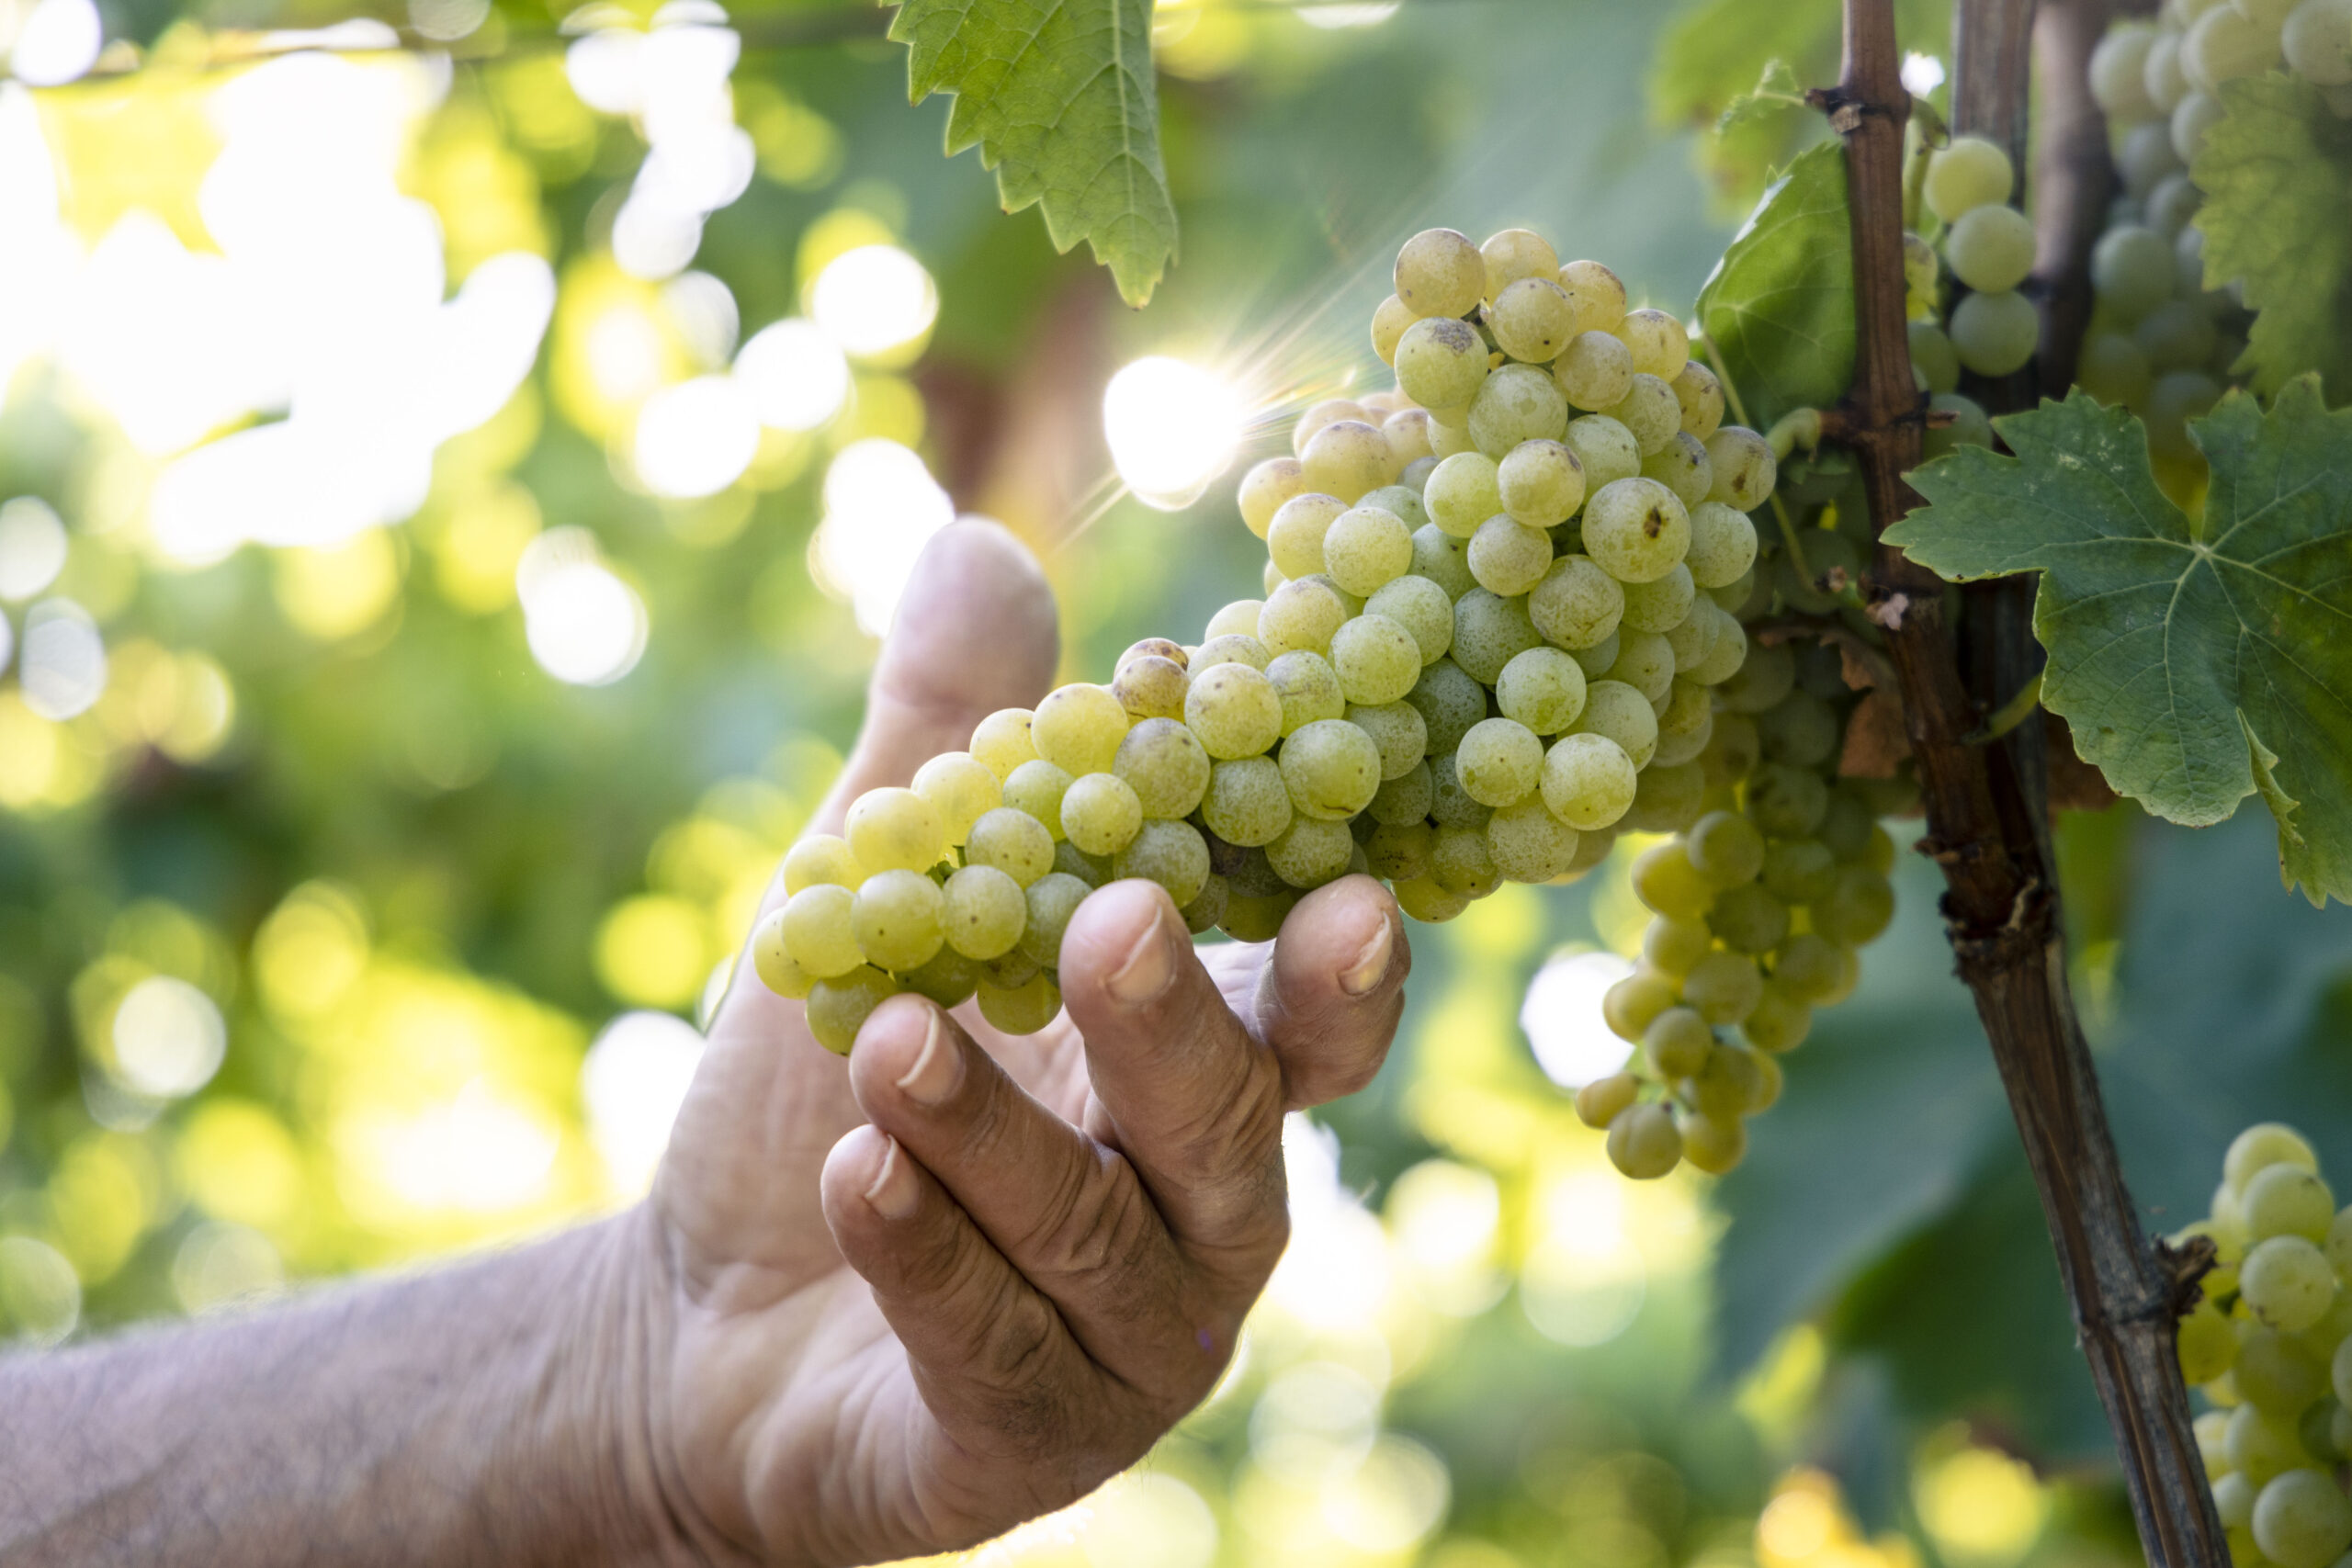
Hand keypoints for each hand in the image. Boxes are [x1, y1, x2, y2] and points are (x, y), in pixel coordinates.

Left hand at [622, 522, 1411, 1565]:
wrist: (705, 1322)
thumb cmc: (847, 1094)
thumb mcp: (883, 907)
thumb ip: (950, 752)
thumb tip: (974, 537)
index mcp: (1205, 1082)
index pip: (1313, 1019)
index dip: (1339, 955)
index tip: (1339, 870)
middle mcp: (1201, 1221)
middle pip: (1238, 1132)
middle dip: (1180, 1026)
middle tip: (1114, 922)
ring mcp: (1121, 1349)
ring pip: (1103, 1243)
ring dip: (999, 1136)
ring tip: (887, 1039)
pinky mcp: (1016, 1444)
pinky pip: (991, 1350)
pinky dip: (926, 1254)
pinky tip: (855, 1173)